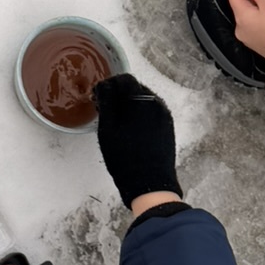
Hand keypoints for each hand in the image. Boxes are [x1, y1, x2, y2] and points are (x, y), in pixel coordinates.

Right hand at [94, 74, 181, 209]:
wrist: (150, 184)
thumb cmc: (125, 157)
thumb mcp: (108, 129)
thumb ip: (106, 102)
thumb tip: (105, 86)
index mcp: (142, 100)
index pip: (124, 79)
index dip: (108, 85)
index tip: (97, 98)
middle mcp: (157, 103)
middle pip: (135, 89)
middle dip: (118, 95)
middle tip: (103, 110)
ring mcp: (165, 116)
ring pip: (143, 101)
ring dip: (128, 105)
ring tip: (115, 121)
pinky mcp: (168, 128)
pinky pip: (151, 113)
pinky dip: (139, 115)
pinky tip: (129, 129)